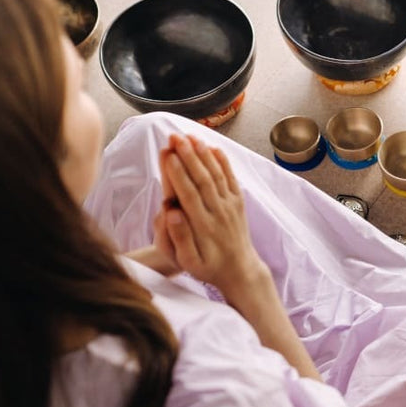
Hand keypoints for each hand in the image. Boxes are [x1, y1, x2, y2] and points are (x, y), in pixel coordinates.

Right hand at [159, 134, 265, 294]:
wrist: (240, 271)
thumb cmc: (208, 267)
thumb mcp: (188, 262)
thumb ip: (179, 237)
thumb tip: (170, 213)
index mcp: (203, 226)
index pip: (188, 194)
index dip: (177, 172)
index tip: (166, 153)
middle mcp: (218, 212)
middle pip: (202, 179)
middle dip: (188, 155)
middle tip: (174, 136)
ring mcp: (231, 206)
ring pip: (217, 175)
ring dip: (203, 154)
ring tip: (189, 136)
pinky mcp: (238, 203)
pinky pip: (231, 179)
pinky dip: (223, 162)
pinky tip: (213, 147)